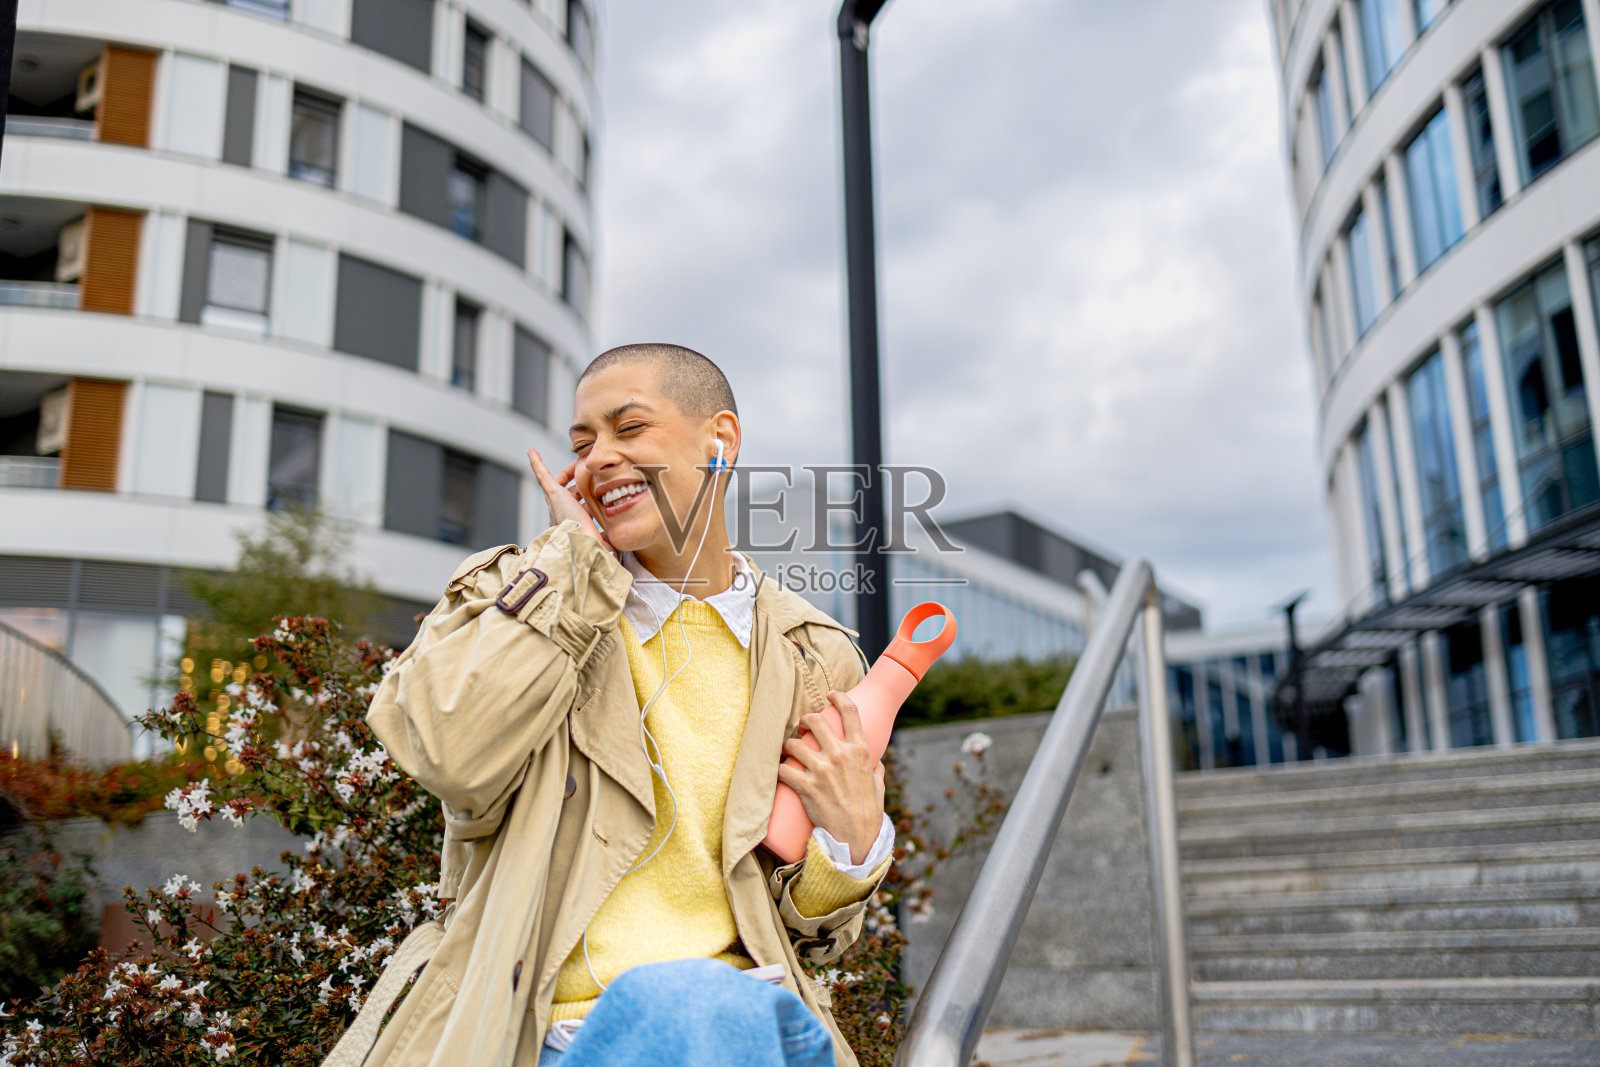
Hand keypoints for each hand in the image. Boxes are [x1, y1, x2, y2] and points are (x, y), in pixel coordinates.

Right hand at [527, 449, 610, 551]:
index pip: (580, 506)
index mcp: (573, 522)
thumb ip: (605, 540)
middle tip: (592, 475)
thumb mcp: (601, 540)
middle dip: (580, 484)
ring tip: (579, 462)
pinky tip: (532, 452)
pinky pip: (543, 476)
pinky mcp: (553, 494)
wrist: (579, 544)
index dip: (589, 499)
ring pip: (559, 483)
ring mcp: (555, 503)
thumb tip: (614, 549)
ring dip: (568, 472)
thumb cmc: (591, 545)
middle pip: (571, 493)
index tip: (599, 493)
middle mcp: (562, 513)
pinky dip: (537, 464)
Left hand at [776, 690, 885, 864]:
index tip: (831, 694)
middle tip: (803, 727)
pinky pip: (783, 769)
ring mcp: (821, 770)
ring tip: (790, 751)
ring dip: (789, 745)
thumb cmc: (868, 812)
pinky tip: (779, 770)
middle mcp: (840, 756)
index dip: (839, 697)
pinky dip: (779, 769)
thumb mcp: (878, 785)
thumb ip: (875, 768)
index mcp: (860, 751)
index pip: (850, 712)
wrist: (855, 840)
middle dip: (805, 720)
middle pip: (816, 721)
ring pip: (794, 743)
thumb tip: (874, 760)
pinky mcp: (805, 786)